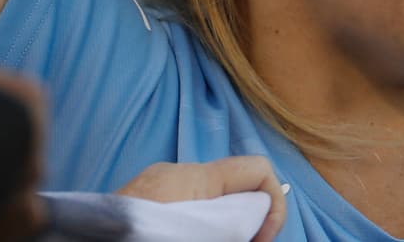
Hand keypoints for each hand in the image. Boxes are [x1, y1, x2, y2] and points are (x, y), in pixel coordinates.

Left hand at [117, 156, 287, 241]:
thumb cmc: (130, 237)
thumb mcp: (192, 232)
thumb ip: (228, 224)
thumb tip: (257, 218)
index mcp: (191, 179)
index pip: (257, 168)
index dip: (273, 204)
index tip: (260, 240)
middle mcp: (174, 172)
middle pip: (235, 185)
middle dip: (246, 219)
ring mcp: (155, 184)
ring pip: (210, 198)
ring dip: (221, 225)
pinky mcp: (141, 200)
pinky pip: (185, 205)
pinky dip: (197, 224)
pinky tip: (184, 238)